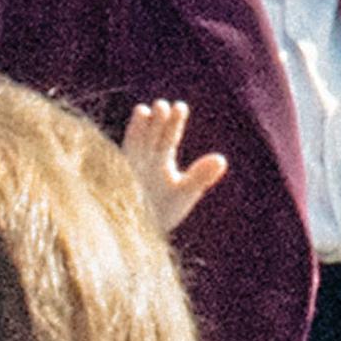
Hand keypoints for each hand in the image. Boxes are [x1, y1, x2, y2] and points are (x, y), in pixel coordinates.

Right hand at [117, 100, 226, 235]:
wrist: (139, 235)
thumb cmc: (163, 212)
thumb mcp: (184, 192)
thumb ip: (201, 176)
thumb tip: (222, 159)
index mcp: (160, 160)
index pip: (168, 137)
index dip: (173, 122)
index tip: (180, 107)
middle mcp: (144, 160)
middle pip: (152, 135)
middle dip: (157, 121)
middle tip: (163, 105)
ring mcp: (129, 168)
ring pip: (135, 143)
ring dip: (139, 129)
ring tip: (144, 110)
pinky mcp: (118, 179)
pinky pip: (119, 160)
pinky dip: (122, 152)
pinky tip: (126, 139)